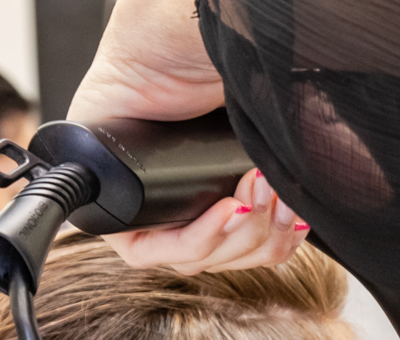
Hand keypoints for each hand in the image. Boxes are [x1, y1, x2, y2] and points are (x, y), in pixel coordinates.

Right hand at [69, 0, 308, 272]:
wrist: (232, 20)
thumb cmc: (178, 26)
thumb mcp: (136, 49)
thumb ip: (119, 83)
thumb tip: (106, 124)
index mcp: (124, 174)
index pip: (143, 246)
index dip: (185, 242)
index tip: (223, 211)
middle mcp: (165, 191)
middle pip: (195, 257)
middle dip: (233, 235)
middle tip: (256, 188)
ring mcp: (207, 196)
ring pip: (232, 255)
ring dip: (260, 235)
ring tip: (274, 187)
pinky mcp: (248, 194)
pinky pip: (262, 243)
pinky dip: (281, 234)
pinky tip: (293, 206)